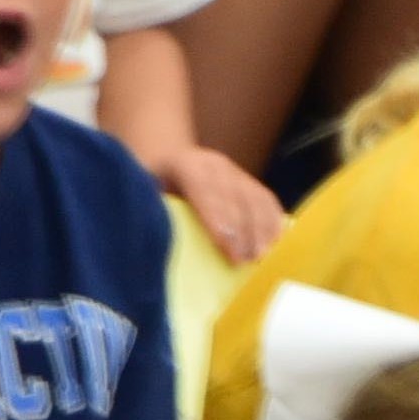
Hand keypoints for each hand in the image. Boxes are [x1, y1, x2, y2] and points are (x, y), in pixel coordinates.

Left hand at [153, 141, 291, 260]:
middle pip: (234, 197)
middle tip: (248, 261)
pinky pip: (267, 200)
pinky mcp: (248, 181)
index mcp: (184, 165)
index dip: (216, 217)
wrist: (166, 159)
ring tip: (264, 258)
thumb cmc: (149, 188)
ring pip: (255, 198)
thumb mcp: (141, 194)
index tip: (225, 246)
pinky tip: (278, 244)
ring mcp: (234, 171)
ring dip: (263, 229)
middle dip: (243, 230)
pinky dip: (274, 222)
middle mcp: (214, 164)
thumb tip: (157, 244)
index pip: (203, 189)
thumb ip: (150, 212)